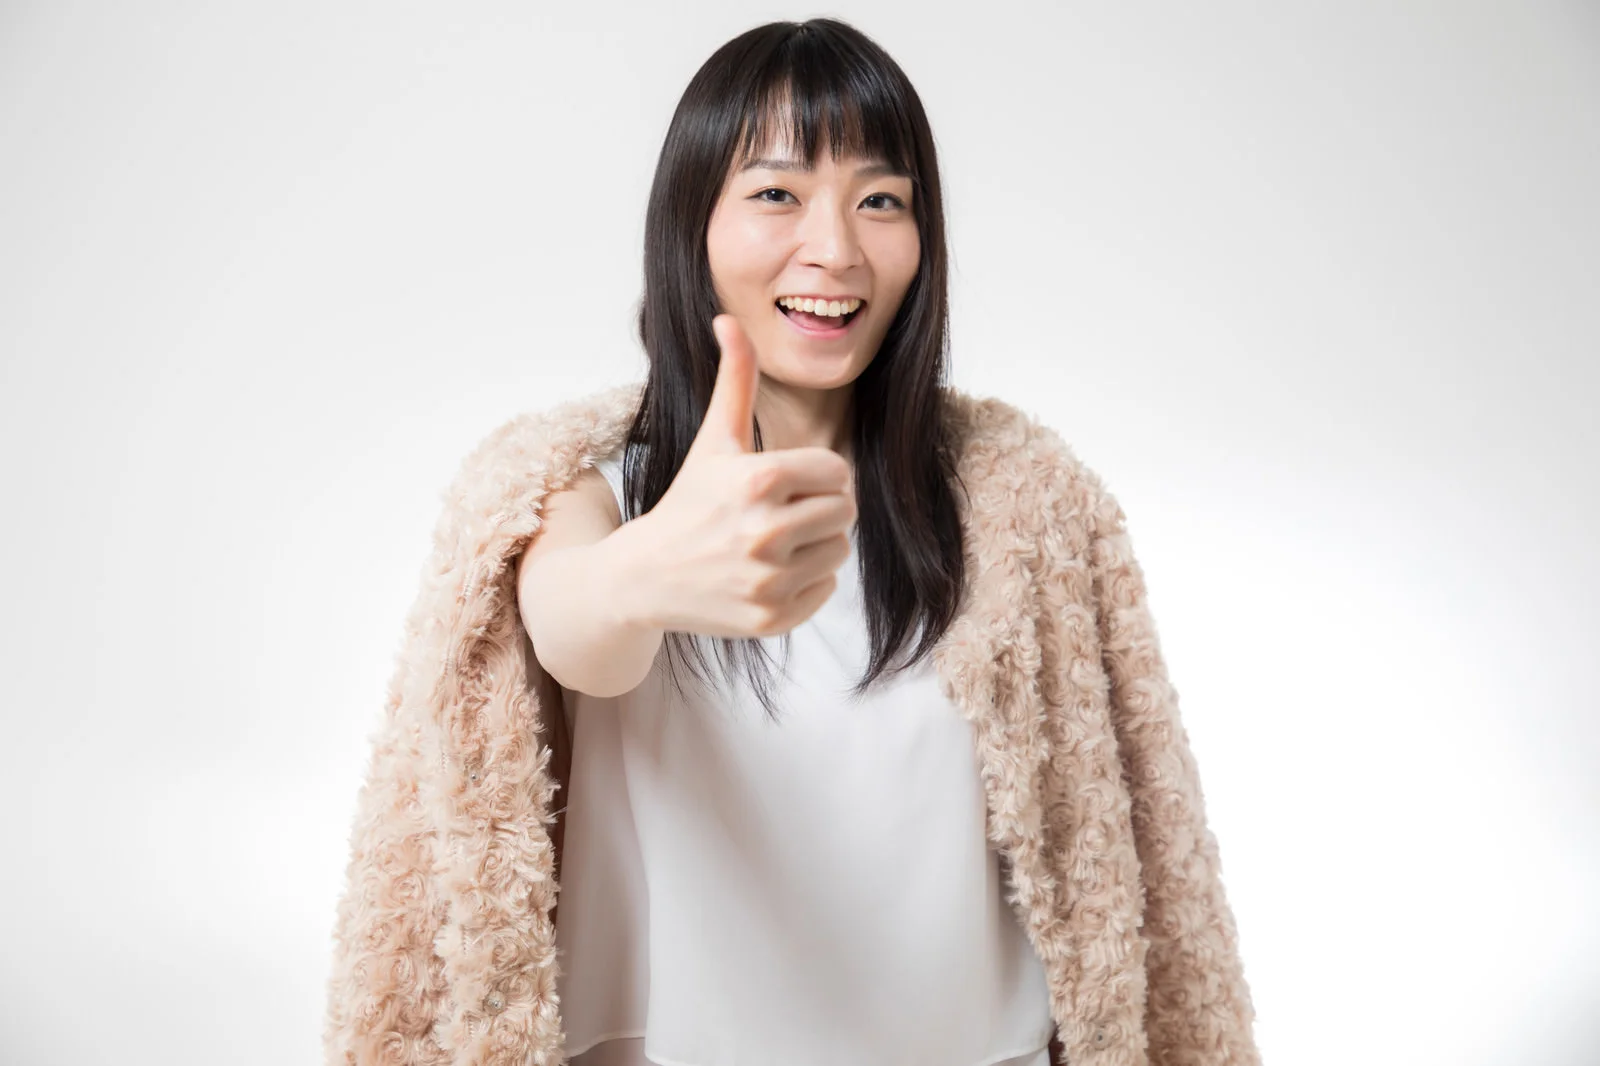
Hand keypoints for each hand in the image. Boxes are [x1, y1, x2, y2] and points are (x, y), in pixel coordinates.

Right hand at [630, 313, 855, 637]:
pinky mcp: (770, 617)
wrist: (644, 576)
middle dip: (819, 508)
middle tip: (781, 514)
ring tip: (774, 543)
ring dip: (816, 545)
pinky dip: (806, 582)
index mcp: (759, 479)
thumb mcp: (713, 440)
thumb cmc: (688, 502)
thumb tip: (728, 319)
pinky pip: (825, 589)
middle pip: (845, 511)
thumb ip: (734, 380)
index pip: (837, 471)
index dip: (816, 474)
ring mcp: (767, 579)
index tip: (784, 482)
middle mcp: (764, 531)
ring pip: (839, 550)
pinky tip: (768, 573)